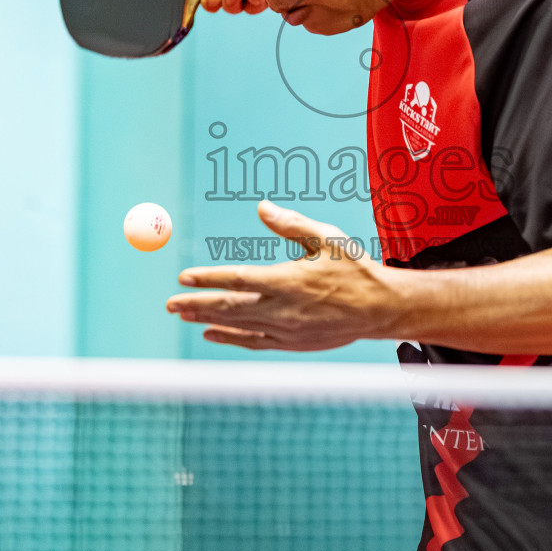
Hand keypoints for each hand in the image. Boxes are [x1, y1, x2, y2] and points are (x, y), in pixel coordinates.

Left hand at [166, 201, 403, 350]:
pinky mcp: (292, 344)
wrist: (381, 309)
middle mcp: (282, 309)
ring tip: (183, 315)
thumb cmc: (356, 269)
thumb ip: (291, 224)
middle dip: (196, 304)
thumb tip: (262, 207)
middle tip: (170, 303)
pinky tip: (212, 333)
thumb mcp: (327, 238)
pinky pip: (253, 343)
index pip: (237, 279)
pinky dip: (230, 338)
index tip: (184, 276)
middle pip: (229, 308)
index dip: (208, 279)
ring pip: (237, 327)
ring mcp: (285, 330)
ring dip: (208, 320)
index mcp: (288, 280)